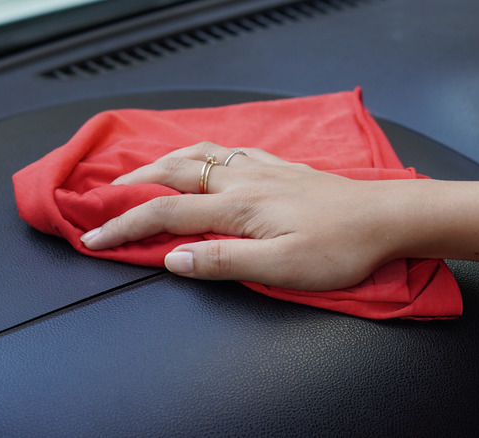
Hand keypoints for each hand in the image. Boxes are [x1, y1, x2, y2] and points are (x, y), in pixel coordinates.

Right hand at [80, 142, 411, 290]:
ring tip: (139, 173)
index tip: (93, 237)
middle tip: (103, 199)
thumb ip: (223, 261)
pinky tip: (202, 158)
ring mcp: (261, 168)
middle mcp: (242, 180)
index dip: (123, 226)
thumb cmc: (339, 248)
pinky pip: (227, 150)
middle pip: (172, 175)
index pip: (164, 215)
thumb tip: (172, 258)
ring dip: (161, 162)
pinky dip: (199, 152)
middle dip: (131, 187)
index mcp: (237, 207)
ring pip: (197, 155)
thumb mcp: (281, 267)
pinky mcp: (279, 165)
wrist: (385, 218)